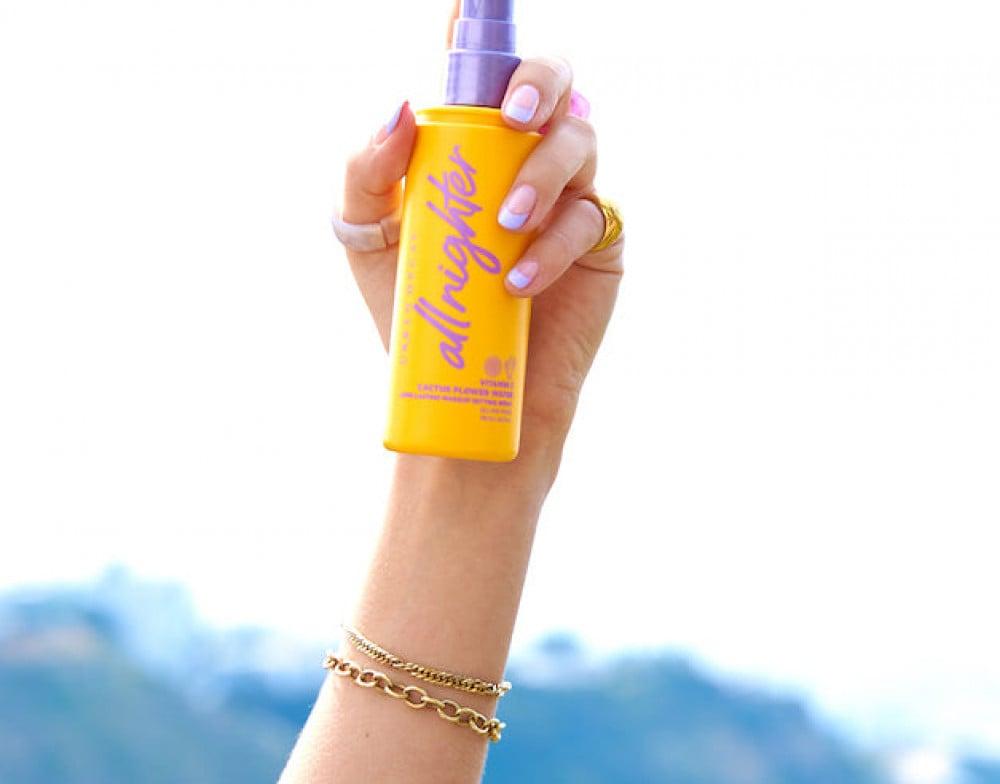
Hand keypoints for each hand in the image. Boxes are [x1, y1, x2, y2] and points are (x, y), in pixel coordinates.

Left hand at [339, 5, 623, 484]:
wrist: (464, 385)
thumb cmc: (416, 308)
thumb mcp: (368, 237)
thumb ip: (367, 170)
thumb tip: (400, 107)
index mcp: (470, 145)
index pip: (482, 72)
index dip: (484, 33)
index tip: (468, 2)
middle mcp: (522, 156)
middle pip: (553, 84)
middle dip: (540, 80)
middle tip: (513, 115)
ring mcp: (565, 195)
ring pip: (579, 142)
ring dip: (542, 173)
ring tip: (504, 225)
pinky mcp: (597, 240)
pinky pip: (590, 216)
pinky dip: (553, 245)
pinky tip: (519, 281)